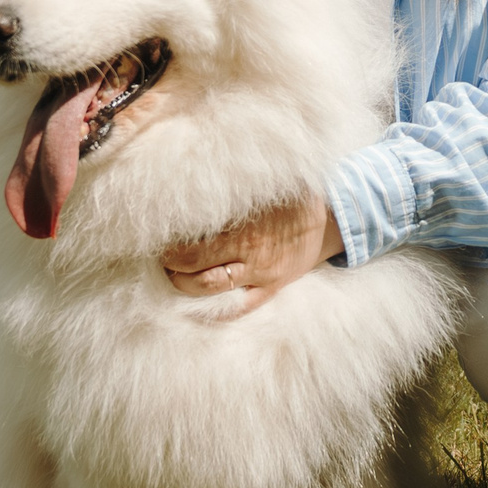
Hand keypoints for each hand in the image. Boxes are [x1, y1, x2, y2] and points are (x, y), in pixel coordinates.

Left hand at [160, 195, 344, 312]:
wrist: (330, 221)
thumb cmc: (293, 197)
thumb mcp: (266, 185)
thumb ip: (235, 186)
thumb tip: (200, 175)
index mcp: (244, 228)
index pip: (192, 243)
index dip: (169, 244)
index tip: (158, 235)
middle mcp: (248, 255)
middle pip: (193, 267)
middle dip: (170, 264)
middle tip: (160, 255)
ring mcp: (259, 276)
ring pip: (209, 289)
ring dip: (182, 284)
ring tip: (172, 273)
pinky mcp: (270, 289)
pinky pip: (238, 309)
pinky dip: (213, 312)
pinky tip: (194, 308)